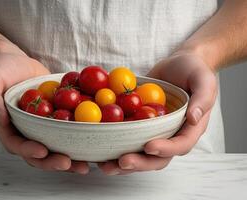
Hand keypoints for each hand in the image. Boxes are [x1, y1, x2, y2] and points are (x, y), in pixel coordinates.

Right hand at [0, 47, 88, 173]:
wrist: (19, 62)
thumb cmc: (1, 70)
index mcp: (8, 127)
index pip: (16, 144)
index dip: (28, 151)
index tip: (42, 151)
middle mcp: (26, 131)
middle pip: (38, 153)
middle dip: (52, 161)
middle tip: (68, 163)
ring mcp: (42, 127)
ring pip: (55, 147)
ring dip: (69, 159)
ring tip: (84, 164)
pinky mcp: (56, 120)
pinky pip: (67, 132)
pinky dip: (79, 140)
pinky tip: (93, 144)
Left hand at [98, 52, 216, 174]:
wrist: (176, 64)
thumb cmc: (193, 71)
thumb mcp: (204, 80)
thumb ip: (202, 98)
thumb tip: (193, 118)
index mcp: (189, 128)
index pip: (180, 145)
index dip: (166, 149)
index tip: (149, 147)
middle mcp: (171, 135)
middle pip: (157, 158)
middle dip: (139, 163)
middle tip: (122, 161)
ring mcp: (153, 132)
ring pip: (139, 154)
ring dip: (122, 163)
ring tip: (105, 165)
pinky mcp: (138, 125)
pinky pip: (127, 138)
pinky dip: (114, 145)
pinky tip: (99, 149)